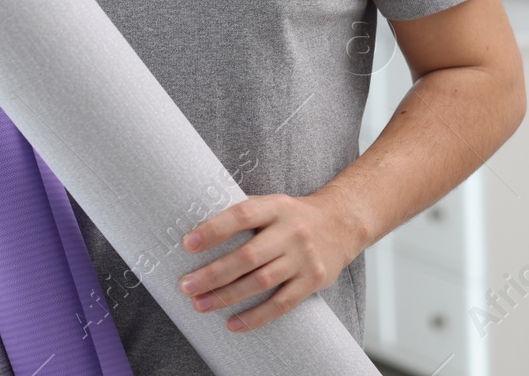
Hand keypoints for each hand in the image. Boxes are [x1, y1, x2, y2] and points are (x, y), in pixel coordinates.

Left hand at [176, 190, 362, 333]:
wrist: (341, 224)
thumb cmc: (294, 217)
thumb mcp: (272, 205)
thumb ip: (244, 215)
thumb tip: (199, 236)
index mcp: (276, 207)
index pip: (242, 216)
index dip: (214, 230)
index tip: (187, 244)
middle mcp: (291, 231)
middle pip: (248, 256)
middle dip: (213, 273)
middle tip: (187, 286)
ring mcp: (304, 257)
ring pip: (261, 282)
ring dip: (227, 296)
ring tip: (201, 304)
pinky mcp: (313, 280)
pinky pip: (281, 303)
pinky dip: (256, 316)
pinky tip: (234, 323)